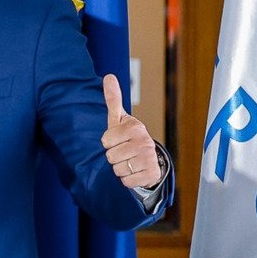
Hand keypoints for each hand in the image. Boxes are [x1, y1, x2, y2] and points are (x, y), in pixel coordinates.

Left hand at [100, 75, 161, 190]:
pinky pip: (126, 181)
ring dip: (120, 169)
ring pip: (118, 169)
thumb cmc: (129, 138)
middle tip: (124, 153)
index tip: (117, 140)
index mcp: (134, 127)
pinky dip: (127, 180)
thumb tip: (108, 76)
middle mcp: (144, 141)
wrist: (150, 159)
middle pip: (110, 156)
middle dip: (114, 157)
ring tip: (129, 162)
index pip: (105, 141)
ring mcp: (149, 158)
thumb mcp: (119, 120)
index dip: (108, 143)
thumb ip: (113, 99)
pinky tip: (135, 172)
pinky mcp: (151, 174)